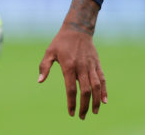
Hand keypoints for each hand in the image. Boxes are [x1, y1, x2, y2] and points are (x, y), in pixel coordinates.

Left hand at [38, 0, 105, 118]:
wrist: (78, 29)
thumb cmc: (61, 41)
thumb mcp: (49, 51)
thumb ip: (44, 66)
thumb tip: (40, 81)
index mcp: (69, 66)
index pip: (71, 89)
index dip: (71, 102)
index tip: (71, 113)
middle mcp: (81, 67)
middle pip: (85, 91)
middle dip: (84, 105)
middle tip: (82, 116)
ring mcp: (91, 66)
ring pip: (96, 86)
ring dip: (95, 101)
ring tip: (94, 112)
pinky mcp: (97, 64)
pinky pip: (102, 79)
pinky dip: (104, 90)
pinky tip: (104, 101)